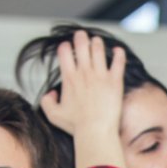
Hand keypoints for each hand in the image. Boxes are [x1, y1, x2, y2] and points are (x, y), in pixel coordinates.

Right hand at [38, 29, 125, 167]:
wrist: (96, 131)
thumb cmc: (76, 126)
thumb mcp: (53, 115)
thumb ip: (47, 102)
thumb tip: (51, 93)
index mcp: (69, 78)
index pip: (64, 52)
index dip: (65, 47)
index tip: (67, 48)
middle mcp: (84, 73)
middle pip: (81, 45)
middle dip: (80, 37)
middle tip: (81, 35)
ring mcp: (100, 76)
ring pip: (98, 49)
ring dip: (97, 42)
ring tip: (97, 42)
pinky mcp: (115, 81)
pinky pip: (118, 61)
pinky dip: (119, 53)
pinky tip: (118, 50)